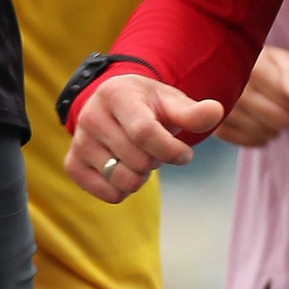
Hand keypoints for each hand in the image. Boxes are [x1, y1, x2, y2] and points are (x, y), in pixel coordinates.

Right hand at [65, 74, 223, 204]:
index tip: (186, 154)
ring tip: (138, 157)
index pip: (145, 134)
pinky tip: (124, 168)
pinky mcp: (72, 164)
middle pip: (138, 161)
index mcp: (116, 95)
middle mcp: (90, 117)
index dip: (171, 151)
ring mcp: (79, 141)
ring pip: (123, 181)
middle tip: (154, 148)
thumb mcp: (171, 102)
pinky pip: (109, 194)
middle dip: (156, 162)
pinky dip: (125, 189)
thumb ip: (193, 112)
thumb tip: (216, 111)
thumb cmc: (149, 105)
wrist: (114, 104)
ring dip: (141, 176)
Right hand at [218, 44, 288, 146]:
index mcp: (251, 66)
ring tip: (266, 114)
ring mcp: (219, 107)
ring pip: (260, 132)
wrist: (230, 69)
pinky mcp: (214, 124)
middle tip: (278, 107)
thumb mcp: (284, 62)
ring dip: (270, 129)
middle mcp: (231, 85)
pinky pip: (243, 141)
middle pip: (275, 119)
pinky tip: (255, 126)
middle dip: (284, 117)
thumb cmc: (264, 66)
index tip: (286, 93)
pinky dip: (255, 138)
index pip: (287, 101)